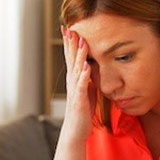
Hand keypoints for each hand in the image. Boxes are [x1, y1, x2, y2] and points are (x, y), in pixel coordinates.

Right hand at [61, 26, 96, 142]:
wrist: (75, 131)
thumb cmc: (81, 112)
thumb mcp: (87, 91)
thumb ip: (87, 79)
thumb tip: (90, 67)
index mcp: (74, 80)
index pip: (71, 58)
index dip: (70, 44)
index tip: (69, 28)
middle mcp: (72, 83)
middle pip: (71, 60)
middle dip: (71, 44)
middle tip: (69, 28)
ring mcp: (75, 91)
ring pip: (76, 70)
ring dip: (79, 56)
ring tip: (82, 42)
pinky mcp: (79, 101)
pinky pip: (82, 86)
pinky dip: (84, 76)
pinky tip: (86, 66)